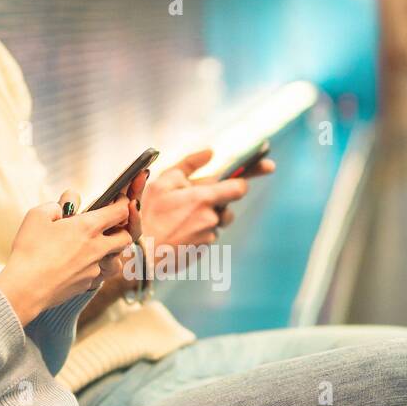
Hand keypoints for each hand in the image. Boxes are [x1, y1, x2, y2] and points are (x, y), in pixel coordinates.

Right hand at [0, 187, 136, 325]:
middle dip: (122, 230)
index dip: (124, 204)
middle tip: (110, 226)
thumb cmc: (29, 250)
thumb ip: (56, 205)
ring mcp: (94, 269)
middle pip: (126, 237)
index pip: (120, 212)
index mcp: (88, 227)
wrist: (26, 288)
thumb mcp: (37, 216)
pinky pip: (99, 274)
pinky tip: (79, 265)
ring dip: (112, 252)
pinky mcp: (87, 284)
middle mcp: (97, 248)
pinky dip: (94, 268)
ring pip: (116, 260)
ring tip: (96, 248)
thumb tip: (64, 205)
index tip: (120, 201)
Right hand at [141, 149, 273, 246]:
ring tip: (179, 219)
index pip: (239, 186)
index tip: (267, 167)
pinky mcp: (203, 250)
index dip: (248, 177)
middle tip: (193, 201)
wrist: (139, 253)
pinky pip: (206, 236)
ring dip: (205, 218)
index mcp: (203, 198)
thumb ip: (189, 164)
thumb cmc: (148, 213)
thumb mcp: (163, 181)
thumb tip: (211, 152)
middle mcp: (210, 218)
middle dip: (217, 202)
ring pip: (216, 222)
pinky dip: (196, 232)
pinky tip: (177, 232)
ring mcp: (208, 236)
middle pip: (227, 207)